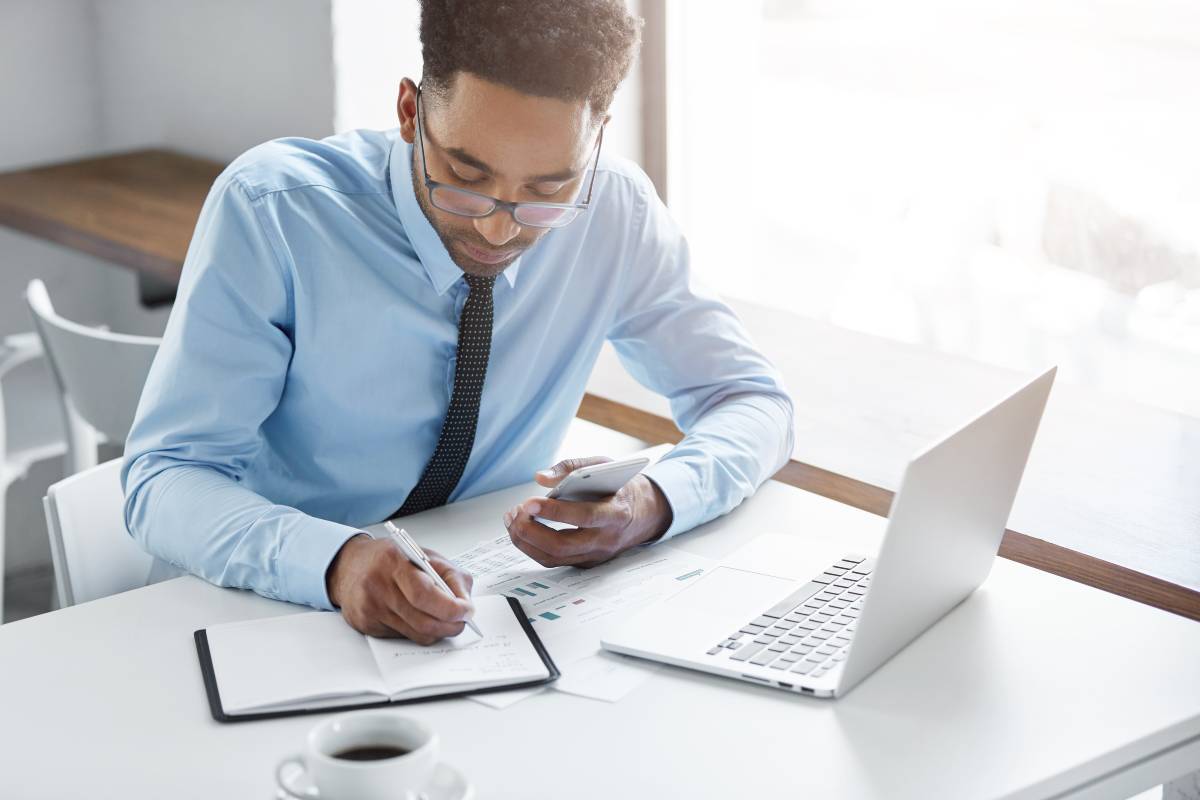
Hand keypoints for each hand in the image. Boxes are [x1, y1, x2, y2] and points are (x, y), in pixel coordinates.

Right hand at [326, 534, 474, 642]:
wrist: (350, 565)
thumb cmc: (391, 559)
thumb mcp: (425, 556)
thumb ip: (451, 577)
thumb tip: (466, 605)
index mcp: (393, 563)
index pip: (424, 594)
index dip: (450, 608)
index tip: (466, 611)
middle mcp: (378, 587)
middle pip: (422, 621)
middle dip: (450, 625)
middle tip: (462, 622)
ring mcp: (369, 608)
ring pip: (415, 634)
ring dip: (437, 631)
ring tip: (445, 620)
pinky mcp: (365, 625)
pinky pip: (402, 637)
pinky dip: (417, 631)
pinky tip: (417, 617)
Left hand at [502, 456, 672, 567]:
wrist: (644, 512)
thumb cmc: (620, 486)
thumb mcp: (604, 466)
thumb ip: (572, 466)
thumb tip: (541, 477)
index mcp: (616, 512)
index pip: (584, 516)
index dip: (555, 511)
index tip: (529, 502)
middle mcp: (606, 539)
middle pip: (564, 545)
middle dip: (532, 531)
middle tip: (514, 514)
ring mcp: (596, 555)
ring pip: (555, 558)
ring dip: (526, 541)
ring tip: (512, 520)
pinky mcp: (586, 562)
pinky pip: (555, 560)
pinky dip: (533, 547)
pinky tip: (522, 530)